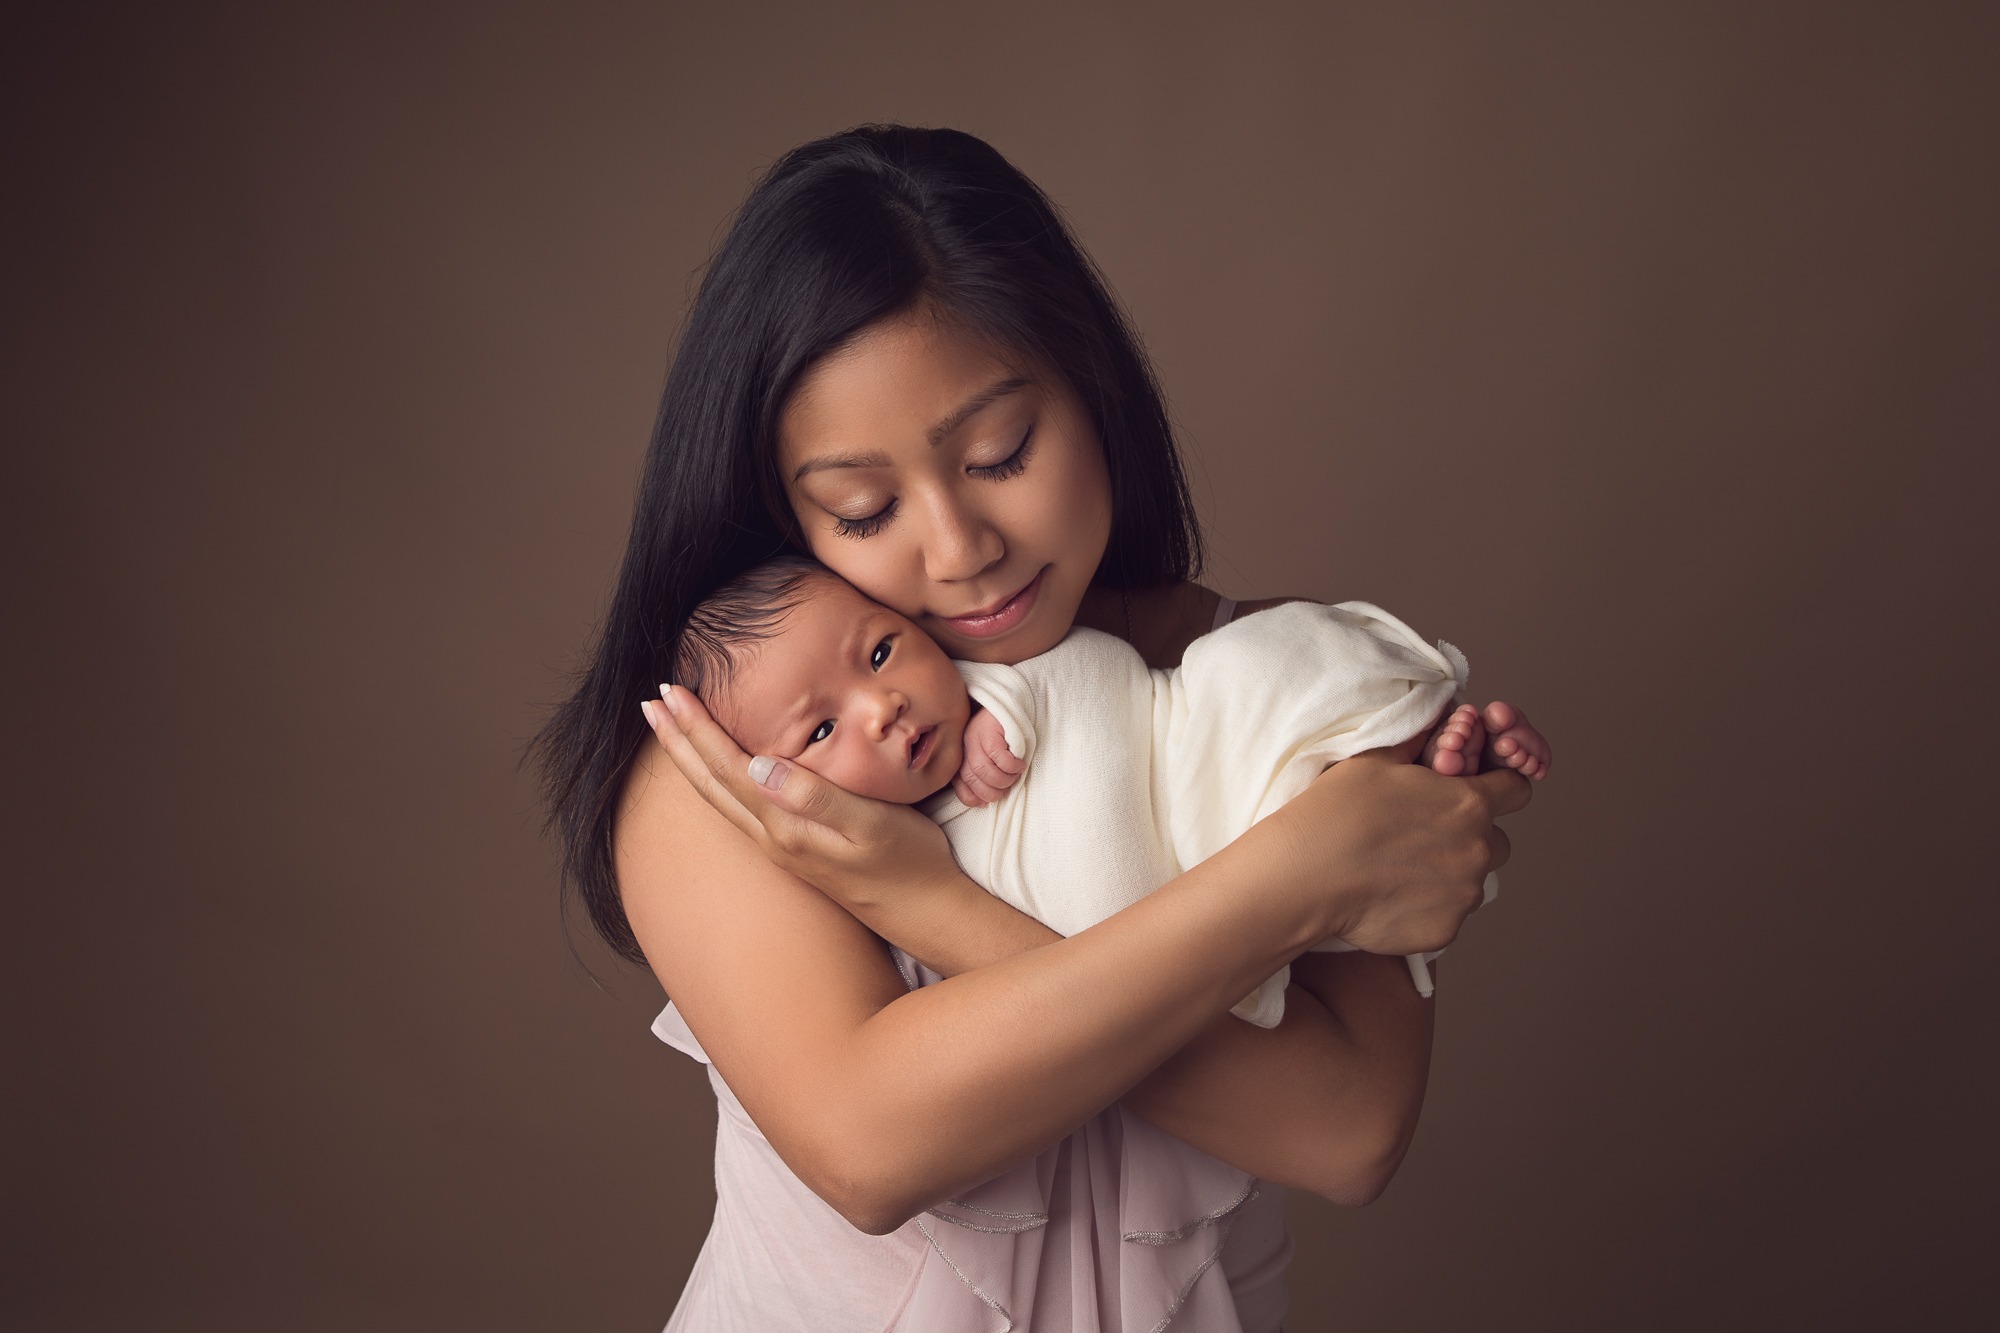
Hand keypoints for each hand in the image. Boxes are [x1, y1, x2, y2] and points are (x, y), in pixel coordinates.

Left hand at [640, 686, 959, 913]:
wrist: (926, 912)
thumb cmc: (908, 862)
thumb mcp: (870, 824)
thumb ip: (815, 796)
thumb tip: (758, 764)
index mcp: (785, 825)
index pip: (728, 767)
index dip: (697, 729)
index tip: (670, 692)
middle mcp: (773, 839)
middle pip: (710, 784)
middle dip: (678, 742)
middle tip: (651, 704)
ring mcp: (782, 847)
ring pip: (721, 797)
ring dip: (693, 761)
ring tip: (673, 732)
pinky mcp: (796, 849)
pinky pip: (741, 806)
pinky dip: (719, 778)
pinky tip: (724, 770)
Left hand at [952, 708, 1025, 806]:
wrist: (1011, 702)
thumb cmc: (1004, 735)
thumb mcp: (990, 756)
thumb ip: (984, 775)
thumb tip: (984, 802)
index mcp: (962, 756)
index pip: (960, 785)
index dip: (973, 798)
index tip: (986, 803)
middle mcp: (964, 747)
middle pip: (972, 778)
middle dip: (991, 791)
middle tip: (1007, 788)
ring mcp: (974, 737)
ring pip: (983, 769)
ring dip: (1003, 779)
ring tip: (1015, 775)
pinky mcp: (989, 730)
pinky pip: (998, 757)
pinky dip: (1011, 766)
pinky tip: (1019, 763)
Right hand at [1268, 739, 1530, 955]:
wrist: (1304, 876)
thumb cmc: (1336, 812)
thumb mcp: (1379, 758)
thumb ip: (1423, 738)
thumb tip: (1446, 717)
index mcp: (1469, 803)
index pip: (1517, 790)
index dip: (1497, 787)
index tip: (1473, 792)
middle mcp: (1477, 850)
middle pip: (1497, 841)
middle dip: (1472, 835)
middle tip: (1424, 835)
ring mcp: (1464, 895)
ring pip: (1473, 880)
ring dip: (1451, 873)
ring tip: (1401, 868)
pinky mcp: (1445, 930)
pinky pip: (1450, 914)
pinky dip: (1430, 906)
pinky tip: (1391, 895)